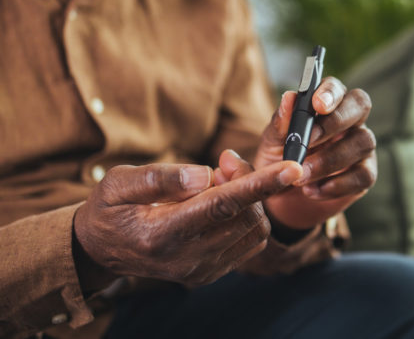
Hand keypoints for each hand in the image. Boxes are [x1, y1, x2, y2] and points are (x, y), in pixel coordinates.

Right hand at [74, 155, 302, 288]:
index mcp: (162, 234)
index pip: (222, 206)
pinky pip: (248, 242)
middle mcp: (186, 259)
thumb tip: (206, 175)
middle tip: (227, 161)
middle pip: (244, 214)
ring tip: (221, 182)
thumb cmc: (110, 208)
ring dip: (251, 199)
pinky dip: (248, 216)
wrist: (101, 249)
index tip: (292, 169)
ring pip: (253, 229)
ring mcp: (201, 270)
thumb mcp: (119, 183)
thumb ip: (161, 178)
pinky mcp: (210, 272)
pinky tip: (225, 203)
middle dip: (250, 180)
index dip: (260, 184)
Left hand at [255, 77, 376, 229]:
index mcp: (325, 104)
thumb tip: (289, 98)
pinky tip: (313, 191)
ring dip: (330, 160)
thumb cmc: (278, 161)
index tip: (316, 105)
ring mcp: (360, 145)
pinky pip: (364, 175)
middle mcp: (348, 119)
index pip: (336, 87)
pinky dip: (337, 185)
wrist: (281, 199)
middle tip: (309, 140)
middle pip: (360, 104)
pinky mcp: (365, 173)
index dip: (330, 92)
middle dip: (337, 120)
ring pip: (363, 141)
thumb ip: (281, 123)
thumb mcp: (271, 143)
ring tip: (301, 177)